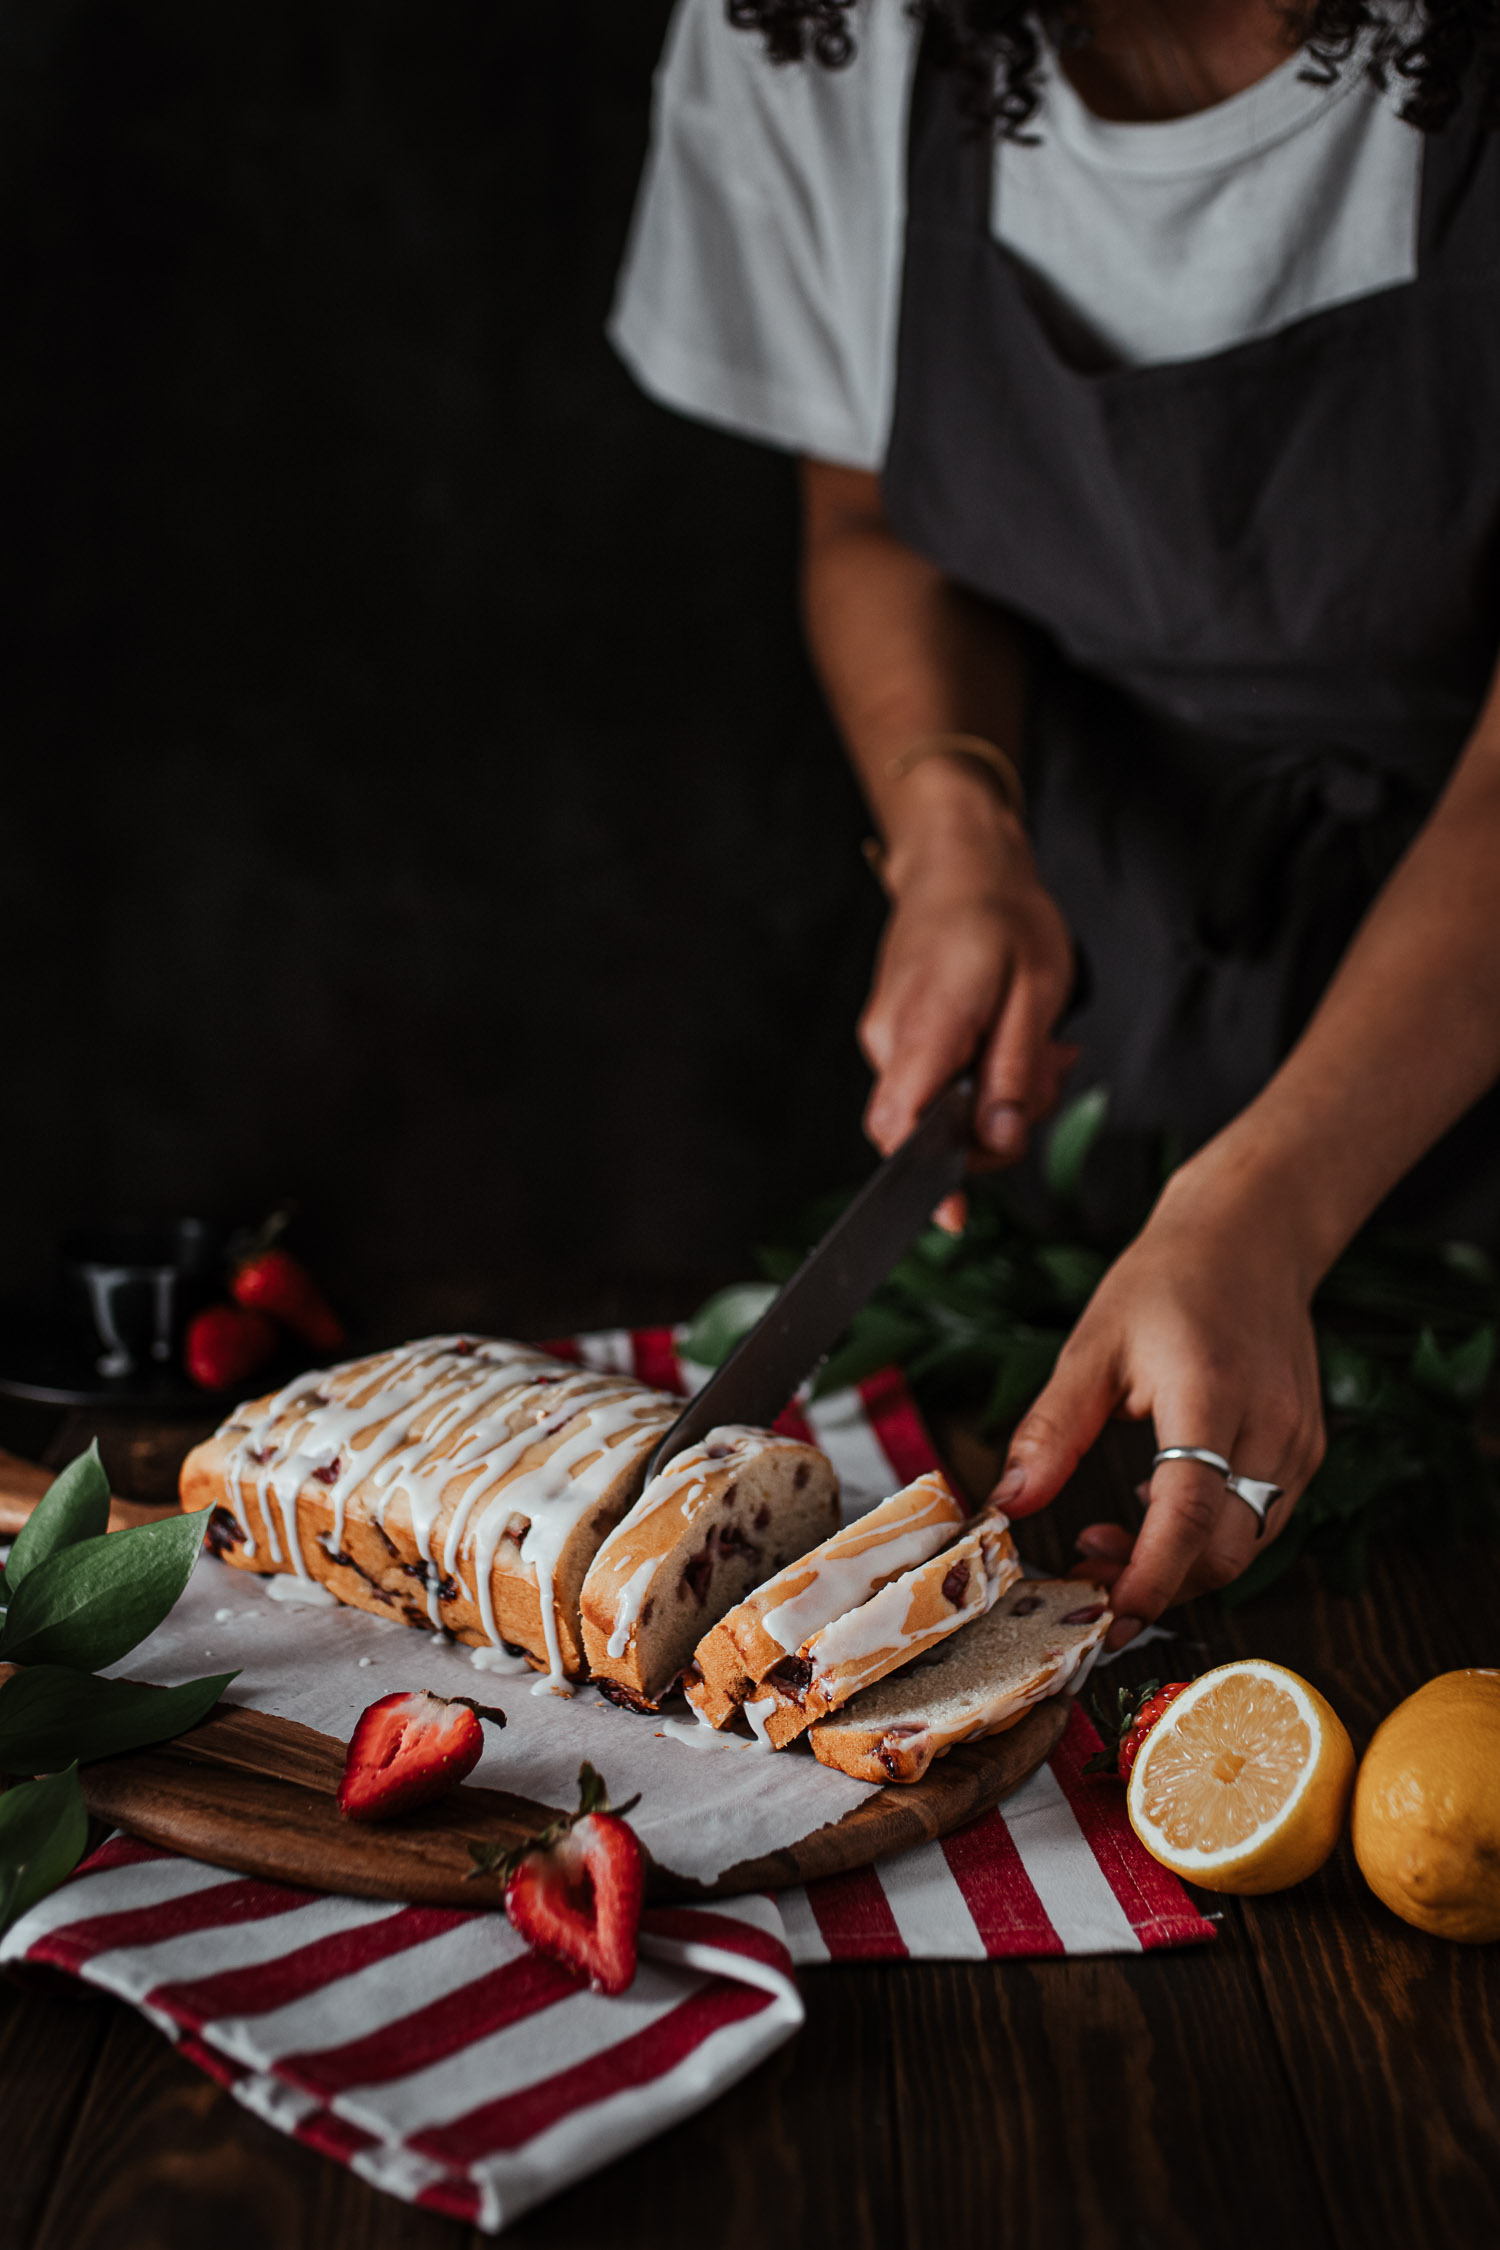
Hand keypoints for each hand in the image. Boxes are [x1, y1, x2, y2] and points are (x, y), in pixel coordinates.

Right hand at [860, 815, 1077, 1195]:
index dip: (925, 1179)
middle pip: (928, 1128)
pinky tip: (1011, 1037)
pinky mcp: (897, 1033)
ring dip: (996, 1094)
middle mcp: (890, 1040)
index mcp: (923, 1029)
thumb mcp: (1036, 993)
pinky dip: (978, 1073)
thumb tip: (998, 1142)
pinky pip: (936, 1079)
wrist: (960, 860)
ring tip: (1040, 1043)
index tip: (951, 1216)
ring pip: (939, 1105)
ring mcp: (887, 1037)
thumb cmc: (1003, 913)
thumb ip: (1013, 1074)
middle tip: (1051, 1069)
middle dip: (997, 1124)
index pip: (902, 1128)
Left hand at [988, 1155, 1325, 1645]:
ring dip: (1180, 1565)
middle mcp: (1269, 1426)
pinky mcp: (1307, 1450)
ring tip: (1109, 1538)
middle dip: (1155, 1582)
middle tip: (1085, 1569)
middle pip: (1224, 1551)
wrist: (1251, 1235)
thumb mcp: (1092, 1347)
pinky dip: (1209, 1536)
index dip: (1152, 1576)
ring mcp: (1299, 1442)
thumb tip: (1008, 1505)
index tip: (1107, 1613)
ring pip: (1247, 1546)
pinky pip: (1262, 1520)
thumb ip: (1051, 1432)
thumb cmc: (1167, 1281)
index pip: (1191, 1514)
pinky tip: (1157, 1506)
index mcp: (1210, 1395)